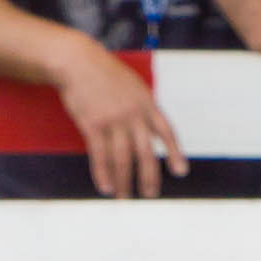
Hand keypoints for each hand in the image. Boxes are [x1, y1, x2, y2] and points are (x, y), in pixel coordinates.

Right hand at [53, 35, 186, 197]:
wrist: (79, 62)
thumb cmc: (104, 74)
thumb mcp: (132, 86)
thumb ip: (142, 108)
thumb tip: (151, 131)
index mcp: (146, 103)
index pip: (166, 131)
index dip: (174, 152)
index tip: (180, 171)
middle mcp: (133, 113)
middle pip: (146, 152)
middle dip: (149, 177)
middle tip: (149, 194)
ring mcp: (113, 120)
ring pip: (123, 159)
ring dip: (124, 182)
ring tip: (124, 197)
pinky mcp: (93, 125)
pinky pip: (100, 156)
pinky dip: (103, 175)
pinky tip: (106, 188)